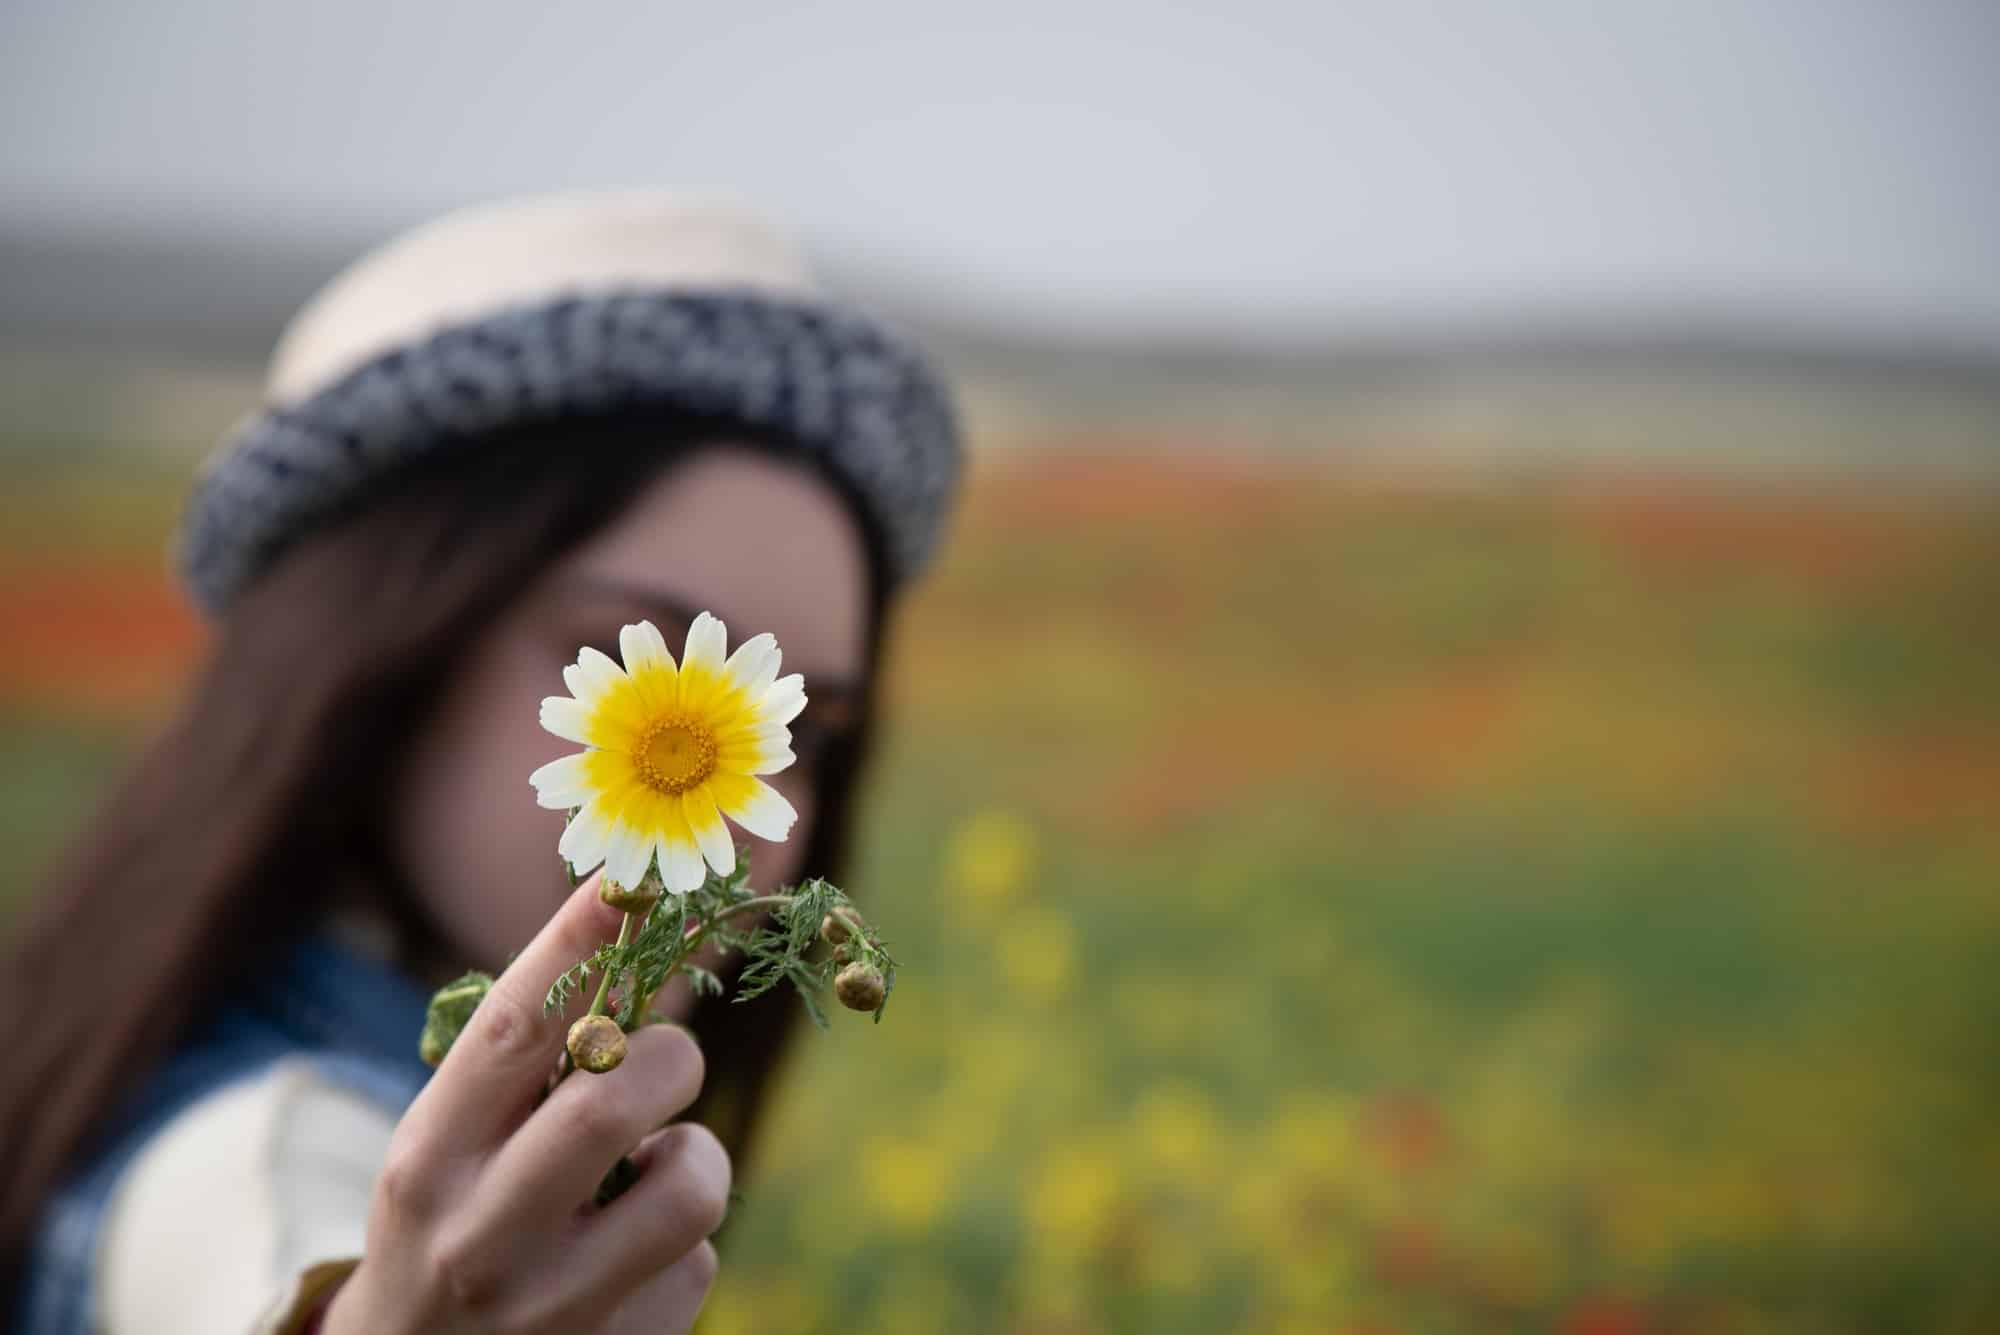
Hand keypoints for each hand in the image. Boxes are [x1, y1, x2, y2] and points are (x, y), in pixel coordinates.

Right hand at [321, 875, 728, 1334]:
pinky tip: (631, 1264)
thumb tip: (630, 925)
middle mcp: (479, 1236)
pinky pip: (699, 1264)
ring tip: (650, 1173)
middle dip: (670, 1060)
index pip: (509, 1032)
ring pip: (689, 1184)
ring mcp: (551, 1308)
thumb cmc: (452, 1228)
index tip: (627, 879)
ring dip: (692, 1157)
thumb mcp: (451, 1150)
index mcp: (428, 1161)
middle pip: (612, 1103)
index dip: (574, 946)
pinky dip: (682, 1248)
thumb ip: (527, 1067)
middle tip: (667, 1061)